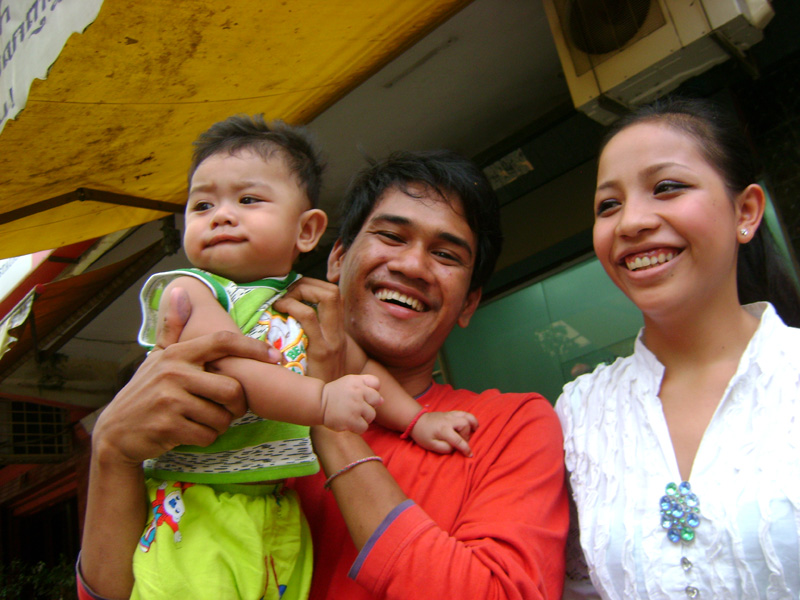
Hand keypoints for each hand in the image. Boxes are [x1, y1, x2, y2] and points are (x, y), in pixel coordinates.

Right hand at [92, 287, 278, 466]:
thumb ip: (173, 327)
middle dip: (237, 405)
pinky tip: (191, 431)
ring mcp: (170, 400)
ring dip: (220, 424)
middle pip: (232, 389)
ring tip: (205, 419)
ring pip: (222, 416)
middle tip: (229, 409)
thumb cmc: (146, 391)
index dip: (252, 347)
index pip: (222, 342)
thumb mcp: (157, 357)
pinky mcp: (169, 426)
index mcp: (176, 353)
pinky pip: (208, 434)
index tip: (274, 357)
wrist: (116, 432)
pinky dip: (206, 437)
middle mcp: (173, 372)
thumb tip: (180, 291)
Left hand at [273, 277, 346, 381]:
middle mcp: (338, 332)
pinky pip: (309, 317)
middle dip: (306, 285)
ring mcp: (332, 339)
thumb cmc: (319, 382)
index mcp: (337, 331)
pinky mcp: (322, 350)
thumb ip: (312, 339)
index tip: (292, 294)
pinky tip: (279, 312)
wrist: (330, 406)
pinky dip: (292, 307)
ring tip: (282, 302)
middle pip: (332, 292)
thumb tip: (287, 323)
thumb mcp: (321, 357)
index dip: (312, 286)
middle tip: (285, 296)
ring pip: (326, 298)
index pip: (333, 294)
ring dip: (299, 293)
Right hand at [321, 374, 382, 433]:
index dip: (372, 390)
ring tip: (351, 415)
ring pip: (372, 415)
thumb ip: (366, 388)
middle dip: (369, 405)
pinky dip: (357, 428)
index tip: (361, 394)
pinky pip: (364, 427)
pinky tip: (348, 423)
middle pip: (377, 399)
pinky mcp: (352, 420)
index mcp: (357, 381)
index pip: (376, 383)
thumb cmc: (335, 394)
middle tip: (356, 407)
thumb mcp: (349, 384)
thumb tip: (382, 401)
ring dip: (363, 418)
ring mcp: (355, 406)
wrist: (318, 403)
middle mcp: (358, 392)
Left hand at [411, 411, 478, 456]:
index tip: (469, 455)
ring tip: (474, 431)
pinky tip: (472, 424)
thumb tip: (455, 448)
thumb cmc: (423, 435)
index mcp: (443, 429)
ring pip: (467, 416)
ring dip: (472, 424)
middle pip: (465, 425)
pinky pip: (464, 413)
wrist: (417, 421)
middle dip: (467, 435)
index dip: (465, 449)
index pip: (458, 440)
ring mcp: (450, 415)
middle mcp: (448, 420)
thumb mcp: (431, 446)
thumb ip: (445, 448)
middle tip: (463, 442)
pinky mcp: (451, 413)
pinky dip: (470, 418)